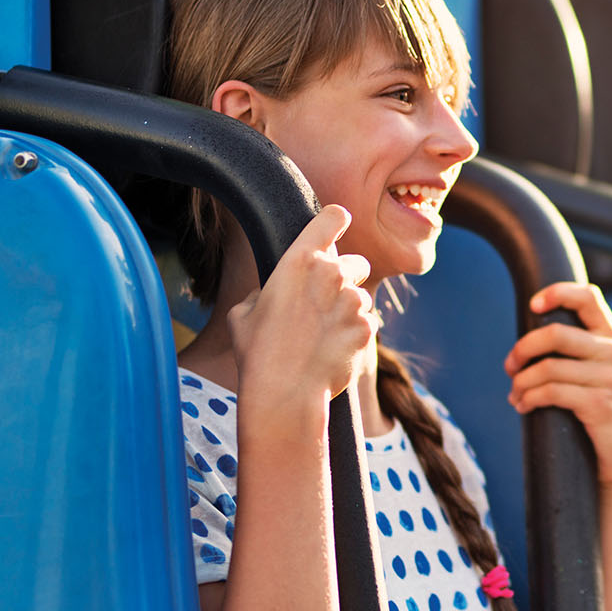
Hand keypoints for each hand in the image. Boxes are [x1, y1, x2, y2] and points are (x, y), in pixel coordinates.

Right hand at [229, 205, 375, 409]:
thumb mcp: (243, 314)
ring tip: (323, 336)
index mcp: (299, 260)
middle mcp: (331, 273)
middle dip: (347, 278)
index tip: (338, 224)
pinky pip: (368, 322)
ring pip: (362, 296)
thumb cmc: (258, 354)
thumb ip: (265, 292)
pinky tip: (334, 350)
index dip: (336, 220)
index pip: (332, 217)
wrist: (284, 394)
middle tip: (327, 304)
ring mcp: (353, 300)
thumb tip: (274, 293)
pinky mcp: (367, 327)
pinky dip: (356, 334)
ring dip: (349, 310)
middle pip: (356, 262)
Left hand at [503, 283, 611, 497]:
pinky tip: (523, 406)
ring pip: (548, 367)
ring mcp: (610, 378)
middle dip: (523, 349)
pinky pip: (551, 392)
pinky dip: (529, 399)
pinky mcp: (600, 404)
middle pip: (556, 333)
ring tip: (515, 395)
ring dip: (521, 382)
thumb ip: (576, 351)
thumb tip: (526, 344)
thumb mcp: (597, 373)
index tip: (533, 305)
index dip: (558, 293)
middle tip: (510, 367)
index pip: (588, 297)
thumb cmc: (602, 412)